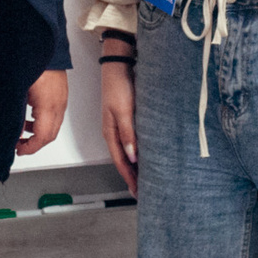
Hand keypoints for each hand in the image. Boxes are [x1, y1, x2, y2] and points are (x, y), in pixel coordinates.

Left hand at [16, 70, 68, 154]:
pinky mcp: (61, 93)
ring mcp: (62, 99)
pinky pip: (55, 115)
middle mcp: (58, 104)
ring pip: (54, 125)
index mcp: (48, 106)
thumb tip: (14, 131)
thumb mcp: (18, 92)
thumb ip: (16, 114)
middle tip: (19, 145)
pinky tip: (31, 116)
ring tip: (23, 131)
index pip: (42, 137)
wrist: (43, 44)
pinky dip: (43, 122)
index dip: (30, 148)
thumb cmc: (32, 63)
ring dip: (39, 133)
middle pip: (50, 135)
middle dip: (34, 144)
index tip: (18, 150)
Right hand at [99, 56, 137, 188]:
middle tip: (143, 192)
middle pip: (124, 161)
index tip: (137, 192)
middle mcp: (114, 132)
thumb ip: (128, 133)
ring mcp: (121, 126)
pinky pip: (133, 141)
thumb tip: (133, 156)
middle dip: (133, 177)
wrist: (119, 66)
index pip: (121, 162)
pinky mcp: (128, 119)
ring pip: (129, 152)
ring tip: (146, 179)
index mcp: (110, 133)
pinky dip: (139, 152)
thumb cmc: (118, 86)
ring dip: (136, 166)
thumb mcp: (123, 111)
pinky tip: (147, 155)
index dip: (129, 178)